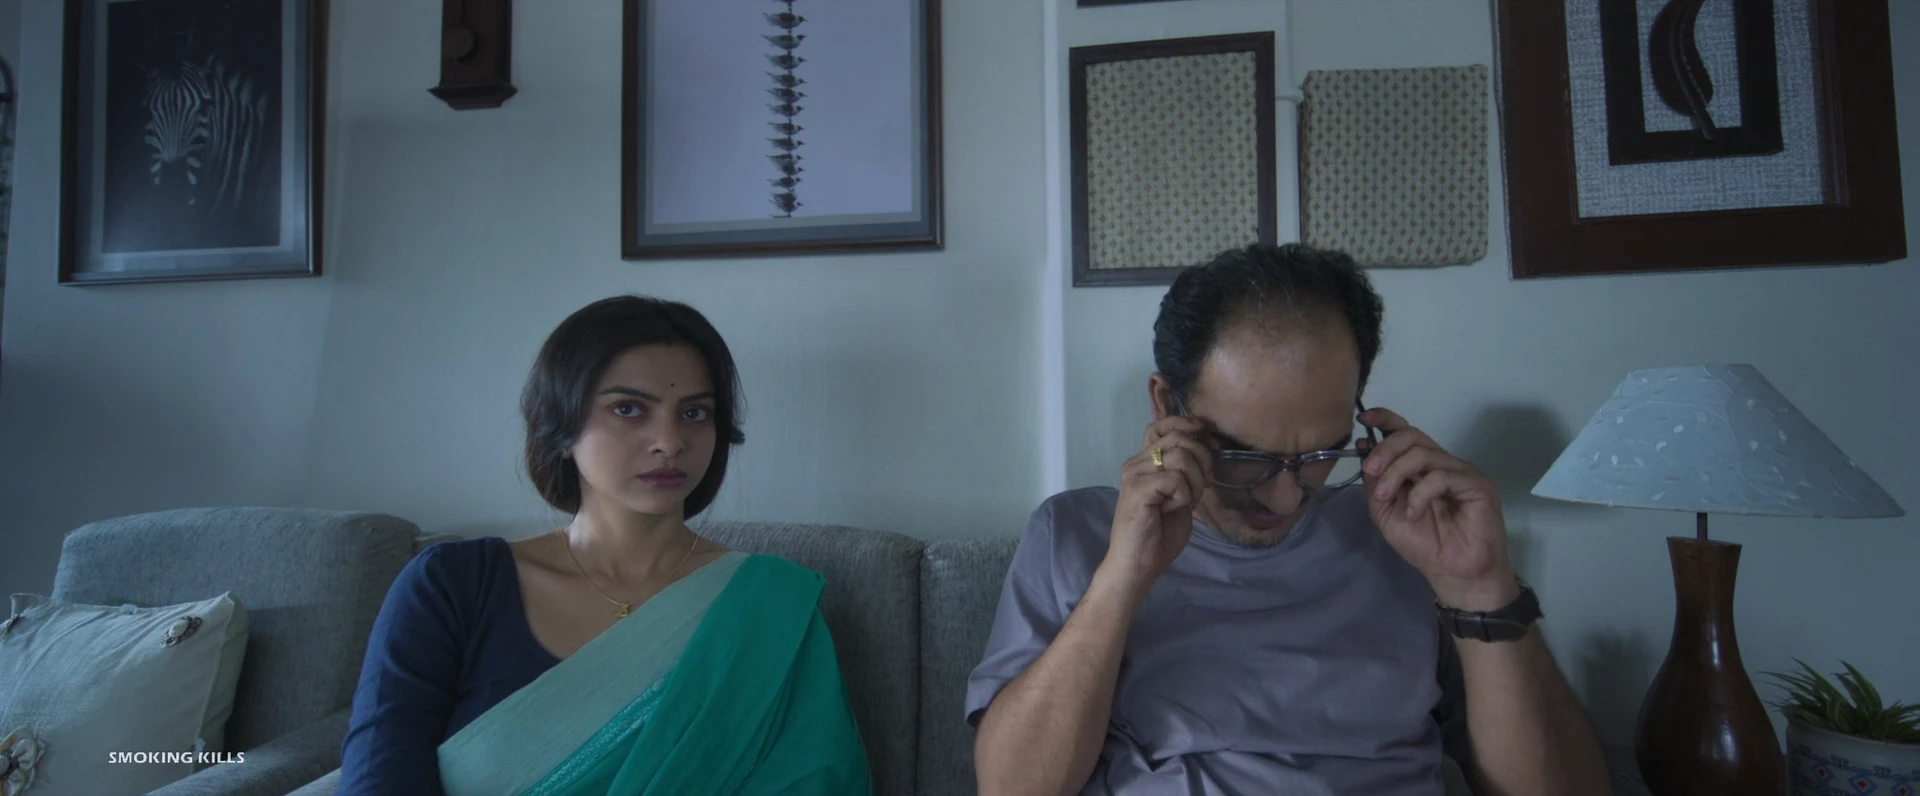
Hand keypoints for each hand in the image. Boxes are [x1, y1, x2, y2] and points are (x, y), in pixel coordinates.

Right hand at [1100, 415, 1214, 595]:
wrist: (1136, 566)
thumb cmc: (1157, 536)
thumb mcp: (1179, 496)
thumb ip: (1186, 472)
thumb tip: (1206, 446)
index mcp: (1143, 463)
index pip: (1161, 426)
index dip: (1186, 424)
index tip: (1205, 434)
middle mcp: (1135, 463)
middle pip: (1179, 438)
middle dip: (1203, 459)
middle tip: (1205, 486)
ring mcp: (1134, 475)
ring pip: (1181, 457)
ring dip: (1196, 481)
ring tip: (1186, 502)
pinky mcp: (1137, 489)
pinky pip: (1177, 479)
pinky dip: (1185, 496)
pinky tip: (1172, 510)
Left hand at [1359, 408, 1519, 611]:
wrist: (1454, 574)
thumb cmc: (1424, 545)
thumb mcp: (1386, 512)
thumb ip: (1376, 482)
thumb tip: (1363, 446)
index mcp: (1423, 467)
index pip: (1406, 432)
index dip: (1385, 420)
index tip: (1364, 417)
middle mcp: (1443, 463)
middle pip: (1412, 436)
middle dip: (1385, 450)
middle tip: (1370, 470)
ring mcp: (1462, 472)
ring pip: (1423, 454)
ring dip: (1397, 473)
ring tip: (1388, 498)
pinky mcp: (1477, 484)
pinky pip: (1441, 476)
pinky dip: (1420, 494)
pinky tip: (1415, 513)